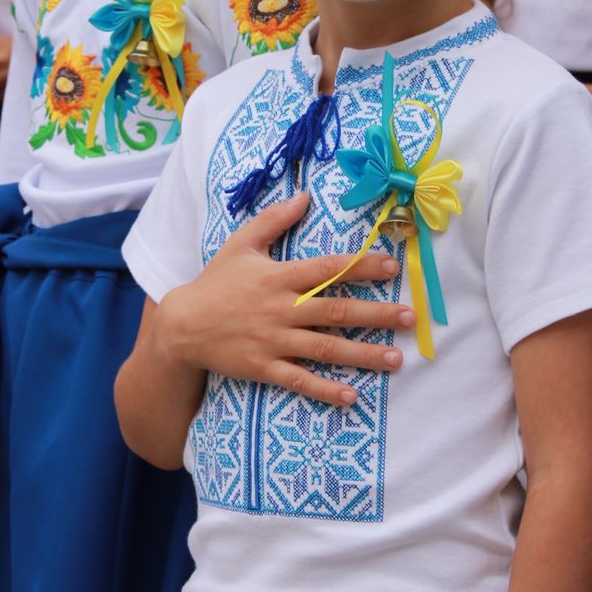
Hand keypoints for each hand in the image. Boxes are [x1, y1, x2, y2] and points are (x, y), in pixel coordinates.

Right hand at [156, 192, 415, 406]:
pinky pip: (300, 380)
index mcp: (278, 276)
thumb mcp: (241, 243)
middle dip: (376, 314)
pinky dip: (325, 389)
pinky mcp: (264, 367)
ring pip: (325, 348)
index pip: (327, 268)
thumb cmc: (216, 281)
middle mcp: (281, 309)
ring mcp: (273, 341)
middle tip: (409, 317)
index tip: (393, 266)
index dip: (361, 266)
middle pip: (336, 310)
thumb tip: (305, 195)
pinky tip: (352, 396)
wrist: (181, 326)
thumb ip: (274, 219)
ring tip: (396, 359)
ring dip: (363, 354)